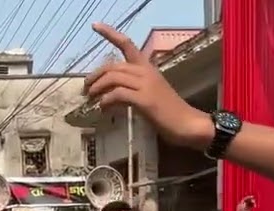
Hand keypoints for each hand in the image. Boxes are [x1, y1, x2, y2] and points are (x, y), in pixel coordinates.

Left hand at [85, 24, 212, 149]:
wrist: (187, 122)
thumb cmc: (168, 111)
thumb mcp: (149, 93)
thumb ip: (131, 89)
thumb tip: (109, 95)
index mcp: (147, 67)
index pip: (127, 44)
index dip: (109, 33)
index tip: (95, 25)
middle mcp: (146, 72)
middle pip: (113, 66)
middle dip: (95, 75)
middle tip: (86, 87)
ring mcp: (146, 85)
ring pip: (113, 78)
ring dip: (98, 87)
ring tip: (91, 98)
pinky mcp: (144, 99)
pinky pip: (118, 94)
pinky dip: (106, 100)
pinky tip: (103, 107)